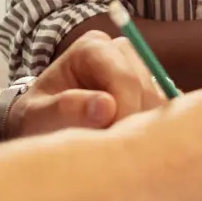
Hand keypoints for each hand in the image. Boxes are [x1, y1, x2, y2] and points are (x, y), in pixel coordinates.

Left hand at [8, 30, 165, 137]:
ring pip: (160, 103)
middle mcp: (120, 50)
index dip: (125, 114)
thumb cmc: (37, 119)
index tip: (112, 146)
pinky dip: (150, 132)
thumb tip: (106, 107)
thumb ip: (68, 110)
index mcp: (92, 47)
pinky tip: (128, 145)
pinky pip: (164, 112)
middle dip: (133, 125)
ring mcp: (139, 68)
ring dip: (143, 130)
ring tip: (114, 151)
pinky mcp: (150, 89)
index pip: (125, 79)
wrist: (42, 124)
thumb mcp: (39, 116)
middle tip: (112, 154)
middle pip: (147, 91)